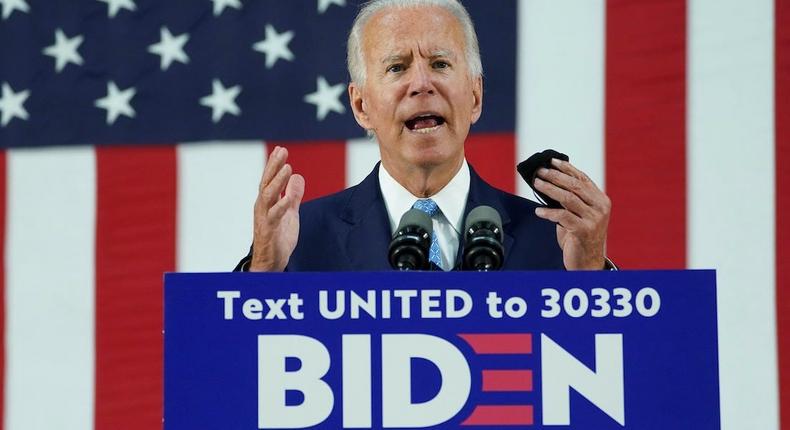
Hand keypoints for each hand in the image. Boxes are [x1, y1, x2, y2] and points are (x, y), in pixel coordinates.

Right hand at [250, 146, 304, 271]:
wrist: (270, 262)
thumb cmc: (278, 236)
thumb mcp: (290, 212)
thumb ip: (293, 194)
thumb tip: (297, 176)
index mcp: (267, 202)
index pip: (270, 179)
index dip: (274, 164)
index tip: (281, 149)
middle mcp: (263, 207)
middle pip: (267, 182)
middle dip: (274, 166)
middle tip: (282, 151)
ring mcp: (264, 218)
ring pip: (268, 196)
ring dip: (277, 181)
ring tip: (287, 167)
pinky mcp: (269, 230)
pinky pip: (274, 217)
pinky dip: (281, 206)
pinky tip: (288, 199)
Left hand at [533, 158, 610, 269]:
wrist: (587, 262)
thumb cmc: (580, 236)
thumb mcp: (579, 214)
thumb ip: (571, 199)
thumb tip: (549, 181)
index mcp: (601, 200)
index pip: (583, 178)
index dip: (567, 168)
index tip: (552, 161)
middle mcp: (600, 207)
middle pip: (575, 186)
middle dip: (555, 176)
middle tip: (539, 171)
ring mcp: (594, 219)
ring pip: (568, 198)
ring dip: (550, 189)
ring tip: (537, 184)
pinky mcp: (584, 231)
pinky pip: (563, 217)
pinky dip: (549, 213)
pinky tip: (538, 211)